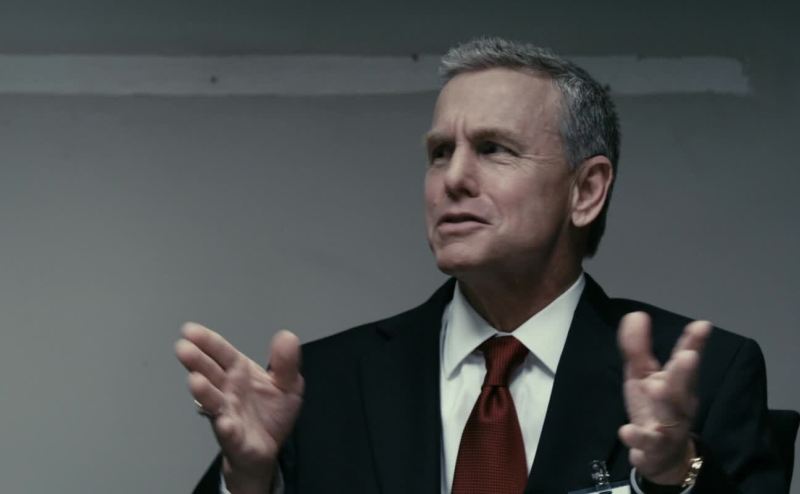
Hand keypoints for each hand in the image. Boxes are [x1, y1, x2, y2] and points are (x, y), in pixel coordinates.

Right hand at [175, 323, 303, 493]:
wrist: (268, 448)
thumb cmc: (271, 412)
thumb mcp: (288, 384)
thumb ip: (286, 363)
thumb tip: (286, 336)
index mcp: (240, 372)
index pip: (223, 353)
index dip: (208, 341)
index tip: (189, 330)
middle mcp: (228, 390)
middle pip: (211, 373)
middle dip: (197, 361)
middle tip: (183, 349)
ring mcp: (227, 413)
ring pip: (213, 401)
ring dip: (204, 392)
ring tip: (195, 381)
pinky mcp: (234, 437)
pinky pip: (229, 432)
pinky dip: (226, 427)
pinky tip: (225, 423)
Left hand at [617, 312, 710, 484]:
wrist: (662, 456)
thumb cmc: (654, 407)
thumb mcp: (643, 376)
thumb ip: (639, 348)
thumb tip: (636, 314)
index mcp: (677, 383)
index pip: (686, 360)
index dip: (694, 343)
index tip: (702, 325)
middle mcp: (678, 404)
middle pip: (682, 387)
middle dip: (685, 372)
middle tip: (688, 355)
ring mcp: (667, 427)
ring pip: (669, 415)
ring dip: (664, 401)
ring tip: (655, 387)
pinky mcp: (653, 448)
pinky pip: (647, 444)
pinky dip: (637, 438)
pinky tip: (626, 430)